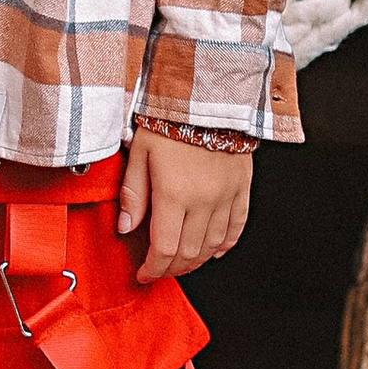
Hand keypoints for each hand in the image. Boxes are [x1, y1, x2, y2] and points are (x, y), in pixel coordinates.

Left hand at [120, 128, 252, 284]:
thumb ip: (133, 194)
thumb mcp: (140, 153)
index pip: (164, 248)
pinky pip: (236, 226)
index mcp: (174, 193)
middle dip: (171, 269)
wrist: (207, 96)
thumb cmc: (169, 120)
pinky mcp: (242, 188)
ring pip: (213, 245)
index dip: (152, 268)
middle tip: (158, 270)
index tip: (143, 273)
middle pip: (189, 253)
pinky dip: (225, 244)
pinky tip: (214, 251)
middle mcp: (203, 199)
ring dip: (196, 261)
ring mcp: (226, 195)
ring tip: (180, 263)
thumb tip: (125, 228)